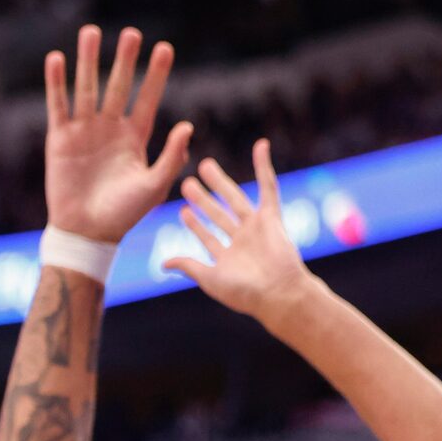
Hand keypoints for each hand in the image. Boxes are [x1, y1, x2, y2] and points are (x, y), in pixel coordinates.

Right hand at [43, 25, 191, 244]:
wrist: (87, 232)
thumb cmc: (124, 214)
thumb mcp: (154, 186)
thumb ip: (171, 157)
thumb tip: (188, 125)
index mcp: (135, 137)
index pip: (148, 98)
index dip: (156, 75)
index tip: (164, 48)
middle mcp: (110, 129)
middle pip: (118, 86)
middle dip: (124, 60)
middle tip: (131, 33)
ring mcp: (84, 132)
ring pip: (87, 88)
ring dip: (89, 61)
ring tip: (90, 32)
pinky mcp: (60, 139)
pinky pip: (58, 106)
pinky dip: (56, 83)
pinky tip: (56, 59)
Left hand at [164, 141, 316, 321]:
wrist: (277, 294)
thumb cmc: (245, 293)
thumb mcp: (210, 279)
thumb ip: (189, 266)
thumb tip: (164, 263)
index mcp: (228, 256)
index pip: (207, 236)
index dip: (195, 224)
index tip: (182, 211)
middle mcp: (242, 240)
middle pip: (218, 213)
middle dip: (202, 199)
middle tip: (187, 182)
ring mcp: (256, 227)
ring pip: (234, 199)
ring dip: (220, 182)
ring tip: (204, 165)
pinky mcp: (272, 217)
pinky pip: (269, 187)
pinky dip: (265, 166)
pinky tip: (260, 146)